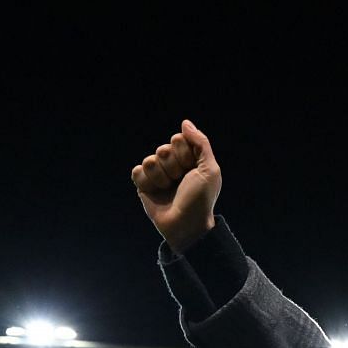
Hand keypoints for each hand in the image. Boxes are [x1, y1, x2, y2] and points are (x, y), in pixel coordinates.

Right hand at [132, 119, 220, 253]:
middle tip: (180, 181)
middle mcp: (173, 165)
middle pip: (163, 149)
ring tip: (169, 189)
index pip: (178, 139)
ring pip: (149, 160)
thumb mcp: (210, 170)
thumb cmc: (201, 199)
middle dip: (173, 166)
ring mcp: (158, 175)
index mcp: (188, 159)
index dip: (184, 154)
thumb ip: (201, 143)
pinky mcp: (144, 185)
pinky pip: (137, 171)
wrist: (186, 225)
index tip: (192, 170)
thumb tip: (185, 122)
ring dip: (160, 176)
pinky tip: (155, 192)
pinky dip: (146, 181)